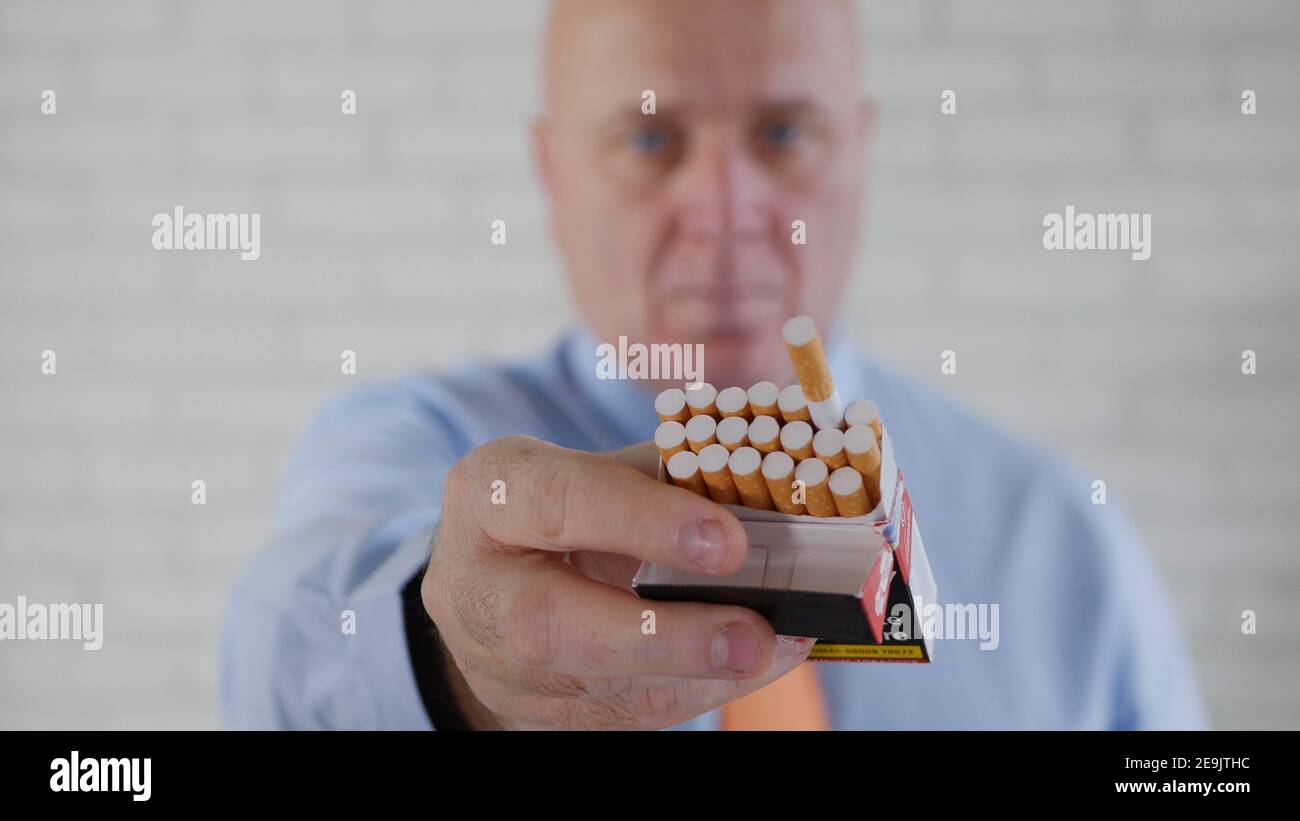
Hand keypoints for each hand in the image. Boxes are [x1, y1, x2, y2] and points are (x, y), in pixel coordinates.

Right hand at [420, 435, 814, 729]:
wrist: (494, 573)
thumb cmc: (563, 504)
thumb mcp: (601, 466)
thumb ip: (670, 478)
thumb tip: (765, 500)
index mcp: (492, 491)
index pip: (561, 501)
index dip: (644, 522)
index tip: (728, 543)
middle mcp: (476, 580)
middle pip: (549, 622)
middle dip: (661, 634)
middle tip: (751, 633)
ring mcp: (492, 658)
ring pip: (589, 684)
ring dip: (692, 671)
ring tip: (773, 648)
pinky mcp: (526, 708)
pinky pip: (616, 712)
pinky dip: (692, 690)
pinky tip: (750, 667)